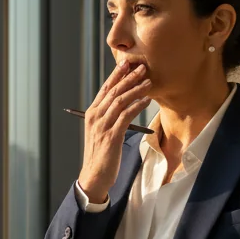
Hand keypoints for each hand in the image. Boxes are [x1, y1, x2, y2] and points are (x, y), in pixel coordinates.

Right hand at [77, 61, 151, 202]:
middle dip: (128, 78)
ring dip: (135, 90)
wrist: (94, 175)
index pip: (105, 89)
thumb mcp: (101, 131)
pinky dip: (137, 106)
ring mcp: (102, 126)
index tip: (127, 63)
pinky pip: (125, 116)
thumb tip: (123, 104)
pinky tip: (146, 100)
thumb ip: (108, 117)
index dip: (116, 75)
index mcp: (92, 114)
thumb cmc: (100, 154)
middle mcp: (95, 117)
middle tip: (142, 67)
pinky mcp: (111, 136)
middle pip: (113, 91)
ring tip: (148, 82)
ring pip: (120, 101)